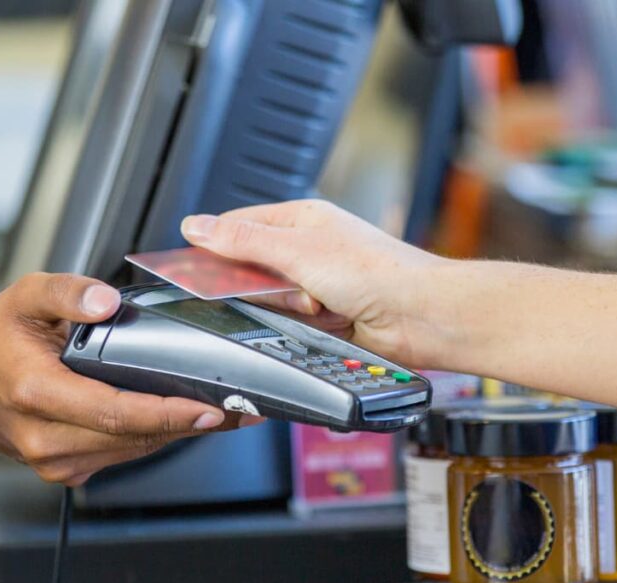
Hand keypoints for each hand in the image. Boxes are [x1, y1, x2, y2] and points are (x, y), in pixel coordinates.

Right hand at [0, 273, 244, 484]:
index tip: (211, 408)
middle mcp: (46, 438)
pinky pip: (124, 453)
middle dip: (191, 423)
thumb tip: (106, 301)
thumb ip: (66, 292)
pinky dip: (156, 436)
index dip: (167, 412)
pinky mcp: (68, 469)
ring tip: (226, 411)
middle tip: (240, 407)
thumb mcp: (24, 296)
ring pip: (135, 450)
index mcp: (35, 394)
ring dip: (180, 432)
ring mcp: (56, 461)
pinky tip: (183, 417)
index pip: (114, 412)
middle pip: (135, 436)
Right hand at [181, 200, 451, 367]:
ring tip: (317, 307)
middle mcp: (308, 250)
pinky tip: (324, 324)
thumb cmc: (377, 272)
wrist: (420, 316)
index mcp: (301, 220)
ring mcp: (316, 286)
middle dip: (261, 288)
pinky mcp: (324, 319)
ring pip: (270, 303)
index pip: (238, 226)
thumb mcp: (297, 250)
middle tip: (282, 289)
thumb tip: (198, 226)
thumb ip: (243, 241)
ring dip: (288, 310)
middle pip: (251, 271)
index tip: (195, 266)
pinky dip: (303, 328)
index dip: (215, 246)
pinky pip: (291, 327)